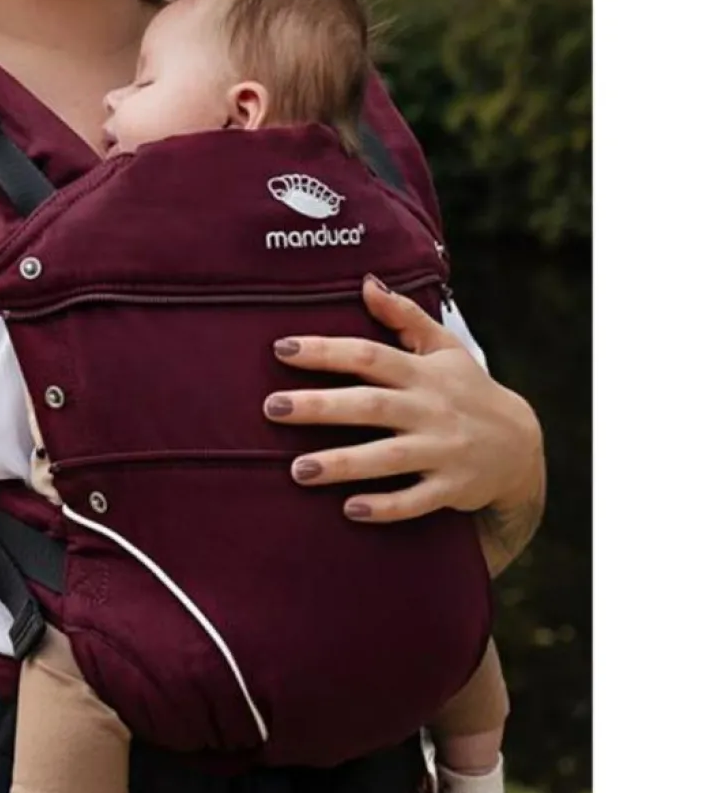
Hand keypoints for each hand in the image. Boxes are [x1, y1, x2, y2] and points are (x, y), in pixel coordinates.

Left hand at [265, 275, 543, 524]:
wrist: (521, 446)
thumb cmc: (467, 389)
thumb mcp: (444, 347)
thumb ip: (405, 315)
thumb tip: (366, 282)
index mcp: (421, 373)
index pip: (369, 356)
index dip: (326, 351)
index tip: (282, 348)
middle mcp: (430, 409)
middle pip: (371, 405)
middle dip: (320, 407)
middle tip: (272, 408)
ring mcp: (442, 450)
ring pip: (389, 457)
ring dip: (343, 463)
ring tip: (297, 470)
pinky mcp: (451, 488)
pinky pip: (417, 500)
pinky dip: (387, 506)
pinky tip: (350, 510)